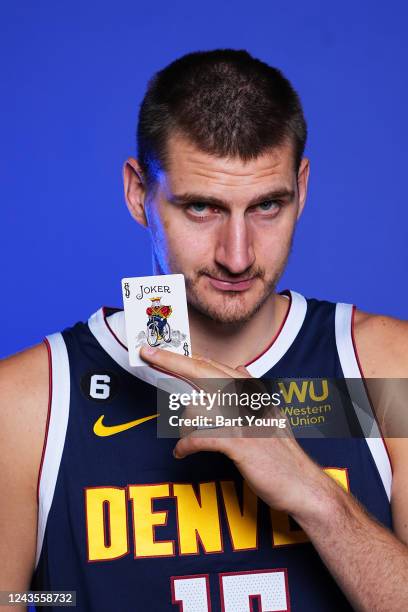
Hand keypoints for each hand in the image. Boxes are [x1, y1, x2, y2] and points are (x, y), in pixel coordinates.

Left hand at [140, 345, 332, 517]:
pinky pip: (200, 437)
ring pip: (198, 406)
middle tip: (149, 355)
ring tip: (184, 437)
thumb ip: (252, 392)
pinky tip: (180, 452)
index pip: (215, 366)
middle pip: (203, 372)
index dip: (188, 356)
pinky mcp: (240, 443)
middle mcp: (248, 400)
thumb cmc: (282, 454)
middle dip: (172, 361)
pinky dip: (185, 445)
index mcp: (253, 391)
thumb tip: (238, 368)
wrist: (303, 486)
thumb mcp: (269, 414)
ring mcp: (244, 419)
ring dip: (184, 423)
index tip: (165, 350)